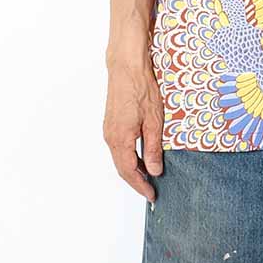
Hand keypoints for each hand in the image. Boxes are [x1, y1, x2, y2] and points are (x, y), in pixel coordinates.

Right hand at [103, 57, 164, 201]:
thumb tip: (154, 171)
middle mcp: (110, 137)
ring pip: (120, 158)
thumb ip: (153, 148)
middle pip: (122, 168)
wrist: (126, 67)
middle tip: (151, 190)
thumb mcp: (154, 120)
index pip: (130, 172)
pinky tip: (141, 155)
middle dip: (137, 181)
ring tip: (149, 175)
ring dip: (133, 169)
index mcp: (121, 139)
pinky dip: (129, 156)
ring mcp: (109, 130)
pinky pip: (119, 147)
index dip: (141, 186)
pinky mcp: (111, 123)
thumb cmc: (141, 89)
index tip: (152, 196)